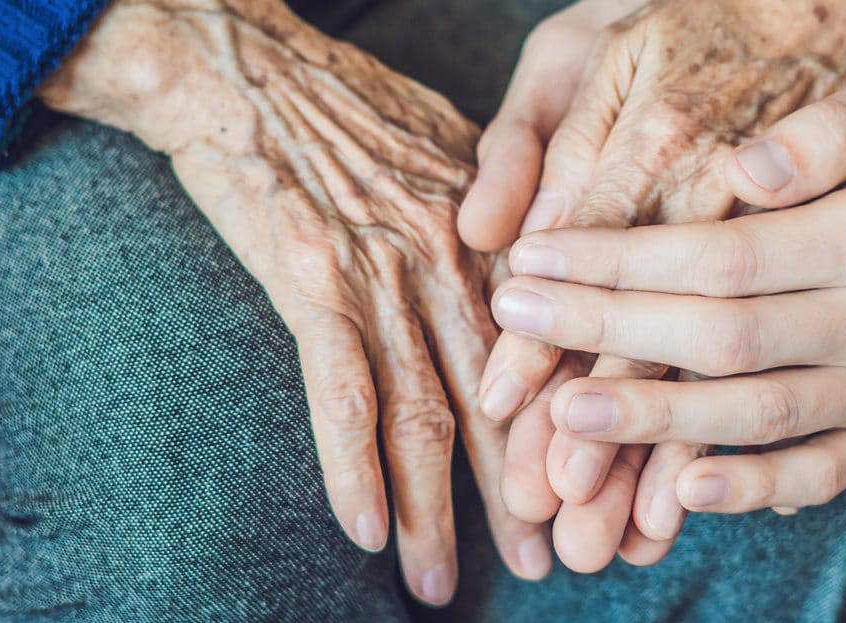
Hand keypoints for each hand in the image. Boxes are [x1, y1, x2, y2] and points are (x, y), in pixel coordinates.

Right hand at [41, 0, 548, 602]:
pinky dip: (353, 469)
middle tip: (557, 561)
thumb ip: (501, 231)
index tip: (596, 491)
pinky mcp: (313, 280)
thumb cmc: (353, 108)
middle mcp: (457, 262)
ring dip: (441, 510)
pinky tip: (366, 531)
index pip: (553, 354)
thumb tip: (527, 287)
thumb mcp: (457, 154)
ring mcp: (386, 273)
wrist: (250, 69)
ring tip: (447, 582)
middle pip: (506, 399)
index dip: (575, 431)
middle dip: (528, 491)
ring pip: (426, 412)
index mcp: (498, 237)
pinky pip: (340, 392)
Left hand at [464, 0, 845, 571]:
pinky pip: (821, 474)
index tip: (537, 258)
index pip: (725, 253)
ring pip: (758, 416)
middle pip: (723, 338)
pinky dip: (751, 489)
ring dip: (653, 422)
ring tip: (561, 417)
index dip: (622, 261)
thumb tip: (742, 168)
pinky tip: (678, 488)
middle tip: (518, 324)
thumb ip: (829, 125)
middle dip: (607, 334)